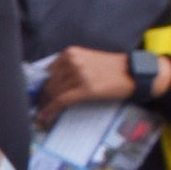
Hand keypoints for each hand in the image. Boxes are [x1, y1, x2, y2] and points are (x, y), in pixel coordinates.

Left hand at [34, 44, 161, 125]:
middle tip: (40, 105)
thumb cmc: (110, 68)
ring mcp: (79, 75)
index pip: (48, 71)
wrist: (133, 73)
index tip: (37, 93)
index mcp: (71, 53)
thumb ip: (68, 67)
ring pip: (54, 92)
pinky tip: (44, 116)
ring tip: (44, 111)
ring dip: (47, 104)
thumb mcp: (86, 60)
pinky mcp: (86, 89)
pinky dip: (50, 109)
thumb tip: (49, 81)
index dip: (41, 84)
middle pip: (49, 82)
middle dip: (44, 96)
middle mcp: (73, 61)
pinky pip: (61, 100)